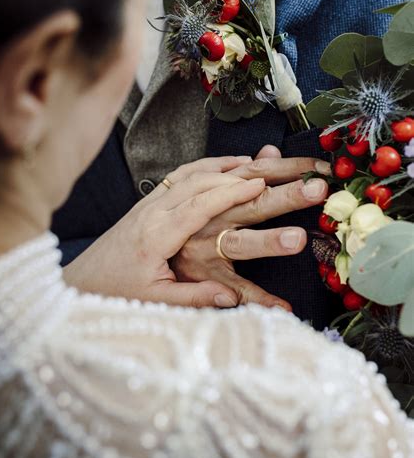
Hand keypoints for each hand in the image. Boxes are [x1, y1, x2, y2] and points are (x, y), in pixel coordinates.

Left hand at [64, 155, 273, 307]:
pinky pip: (177, 178)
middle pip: (197, 183)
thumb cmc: (117, 292)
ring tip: (248, 163)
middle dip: (232, 176)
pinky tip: (218, 167)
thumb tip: (231, 299)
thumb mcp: (156, 301)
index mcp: (156, 235)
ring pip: (187, 175)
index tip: (257, 184)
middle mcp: (152, 212)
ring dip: (218, 167)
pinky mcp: (145, 203)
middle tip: (264, 173)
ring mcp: (147, 204)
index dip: (230, 193)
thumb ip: (194, 297)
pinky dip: (200, 167)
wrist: (82, 280)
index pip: (199, 205)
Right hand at [170, 145, 329, 310]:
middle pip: (254, 204)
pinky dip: (258, 298)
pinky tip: (283, 306)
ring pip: (241, 243)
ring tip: (298, 239)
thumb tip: (270, 151)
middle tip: (317, 189)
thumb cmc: (182, 223)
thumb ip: (243, 174)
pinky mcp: (204, 278)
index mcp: (219, 196)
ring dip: (268, 240)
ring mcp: (208, 249)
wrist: (134, 254)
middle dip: (286, 195)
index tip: (322, 167)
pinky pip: (235, 290)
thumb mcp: (206, 191)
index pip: (259, 175)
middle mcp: (214, 219)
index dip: (290, 169)